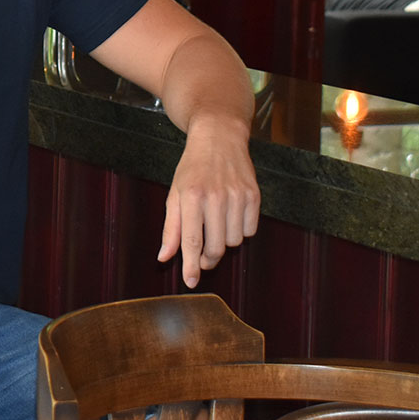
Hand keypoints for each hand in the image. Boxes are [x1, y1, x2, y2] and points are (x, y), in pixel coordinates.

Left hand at [157, 120, 259, 287]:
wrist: (219, 137)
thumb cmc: (192, 168)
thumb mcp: (174, 194)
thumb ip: (170, 228)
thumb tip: (164, 257)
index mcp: (191, 196)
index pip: (191, 240)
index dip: (191, 265)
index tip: (191, 282)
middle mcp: (215, 196)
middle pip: (216, 247)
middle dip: (208, 258)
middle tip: (202, 256)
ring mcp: (237, 196)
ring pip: (234, 242)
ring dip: (224, 241)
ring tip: (215, 224)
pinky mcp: (254, 195)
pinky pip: (250, 230)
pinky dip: (240, 230)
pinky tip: (231, 215)